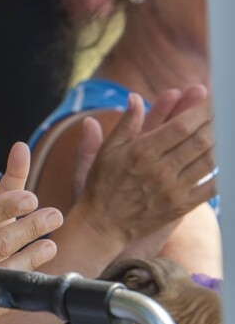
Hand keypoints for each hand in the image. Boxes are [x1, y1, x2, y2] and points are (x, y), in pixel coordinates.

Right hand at [75, 86, 215, 250]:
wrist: (101, 226)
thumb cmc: (102, 185)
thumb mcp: (107, 151)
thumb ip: (125, 124)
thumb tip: (135, 97)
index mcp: (142, 152)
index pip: (182, 125)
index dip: (202, 110)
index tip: (213, 101)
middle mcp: (159, 170)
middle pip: (200, 140)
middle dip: (217, 122)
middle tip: (226, 112)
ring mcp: (172, 190)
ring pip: (209, 161)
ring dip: (223, 143)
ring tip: (227, 131)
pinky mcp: (180, 207)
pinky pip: (211, 188)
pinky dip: (225, 173)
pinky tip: (228, 160)